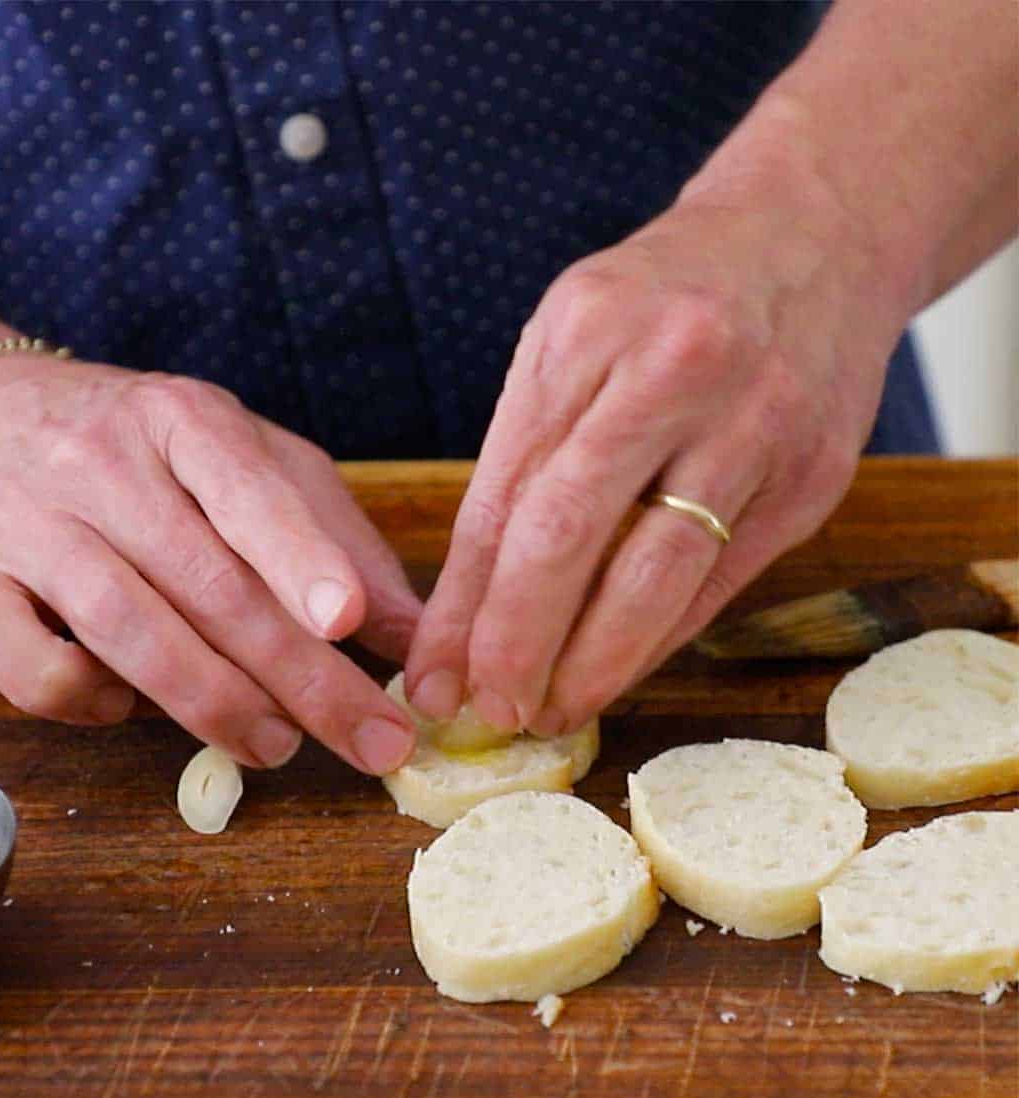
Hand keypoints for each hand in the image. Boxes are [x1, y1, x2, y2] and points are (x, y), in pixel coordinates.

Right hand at [0, 358, 418, 772]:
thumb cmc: (144, 452)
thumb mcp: (248, 461)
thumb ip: (333, 538)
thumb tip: (416, 635)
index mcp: (182, 419)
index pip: (246, 485)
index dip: (300, 555)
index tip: (349, 620)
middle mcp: (101, 464)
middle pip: (206, 581)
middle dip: (299, 674)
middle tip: (370, 739)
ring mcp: (29, 525)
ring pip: (125, 627)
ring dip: (212, 702)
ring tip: (279, 746)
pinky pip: (27, 666)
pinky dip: (88, 703)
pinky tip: (136, 711)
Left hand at [404, 182, 905, 734]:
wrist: (815, 234)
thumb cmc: (665, 300)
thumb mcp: (572, 343)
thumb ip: (524, 461)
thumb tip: (472, 605)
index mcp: (586, 333)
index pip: (504, 496)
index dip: (463, 602)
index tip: (433, 676)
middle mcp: (671, 372)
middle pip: (569, 536)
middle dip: (517, 643)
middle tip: (490, 711)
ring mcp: (753, 423)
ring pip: (654, 574)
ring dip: (595, 663)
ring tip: (553, 711)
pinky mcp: (812, 475)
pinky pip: (718, 579)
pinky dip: (660, 637)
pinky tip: (620, 669)